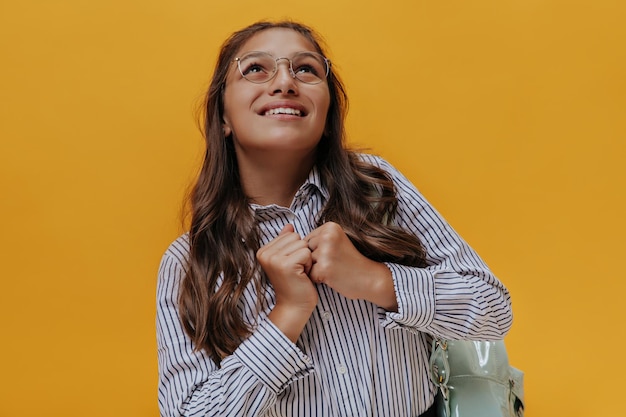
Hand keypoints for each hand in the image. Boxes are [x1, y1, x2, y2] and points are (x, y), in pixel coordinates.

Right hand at [256, 224, 316, 340]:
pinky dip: (309, 264)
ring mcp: (274, 259)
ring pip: (302, 244)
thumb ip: (286, 242)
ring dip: (306, 259)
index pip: (290, 234)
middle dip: (302, 252)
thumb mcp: (288, 260)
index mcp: (263, 251)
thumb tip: (290, 225)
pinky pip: (306, 253)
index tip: (292, 266)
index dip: (296, 249)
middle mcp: (265, 253)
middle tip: (297, 270)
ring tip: (300, 273)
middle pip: (296, 237)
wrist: (294, 307)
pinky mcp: (285, 265)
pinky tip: (303, 275)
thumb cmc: (294, 283)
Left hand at [305, 222, 397, 310]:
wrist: (369, 278)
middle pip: (304, 251)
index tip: (334, 255)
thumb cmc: (350, 261)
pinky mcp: (324, 268)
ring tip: (334, 269)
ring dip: (316, 270)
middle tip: (334, 263)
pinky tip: (333, 277)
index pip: (307, 240)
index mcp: (330, 226)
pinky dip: (318, 279)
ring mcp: (326, 252)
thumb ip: (318, 239)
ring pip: (306, 263)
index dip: (317, 252)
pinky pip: (309, 275)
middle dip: (315, 260)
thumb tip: (290, 239)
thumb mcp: (336, 241)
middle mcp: (327, 236)